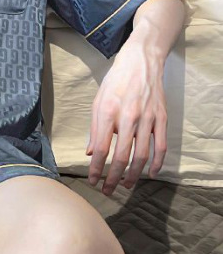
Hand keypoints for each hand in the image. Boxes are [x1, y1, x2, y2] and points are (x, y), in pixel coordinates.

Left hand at [85, 45, 167, 195]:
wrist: (140, 63)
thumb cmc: (115, 82)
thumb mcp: (98, 101)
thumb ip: (95, 129)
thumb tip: (91, 153)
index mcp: (108, 112)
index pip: (102, 148)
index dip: (97, 169)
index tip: (93, 181)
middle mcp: (128, 117)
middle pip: (121, 156)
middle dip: (113, 178)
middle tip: (108, 190)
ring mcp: (147, 119)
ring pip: (141, 156)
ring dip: (133, 175)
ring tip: (126, 185)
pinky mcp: (161, 119)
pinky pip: (161, 147)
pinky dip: (156, 163)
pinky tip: (150, 173)